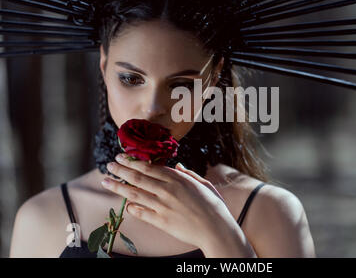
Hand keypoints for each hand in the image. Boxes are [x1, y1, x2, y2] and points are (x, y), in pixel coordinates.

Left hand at [102, 153, 230, 248]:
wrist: (217, 229)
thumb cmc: (214, 206)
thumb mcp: (204, 184)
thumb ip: (189, 174)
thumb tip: (177, 166)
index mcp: (178, 179)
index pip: (149, 167)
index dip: (133, 162)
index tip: (122, 157)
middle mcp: (168, 190)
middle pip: (138, 178)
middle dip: (121, 170)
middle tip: (109, 165)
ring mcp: (163, 206)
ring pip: (135, 194)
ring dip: (118, 187)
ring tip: (106, 181)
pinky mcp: (162, 222)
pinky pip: (142, 213)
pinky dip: (132, 208)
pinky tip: (125, 205)